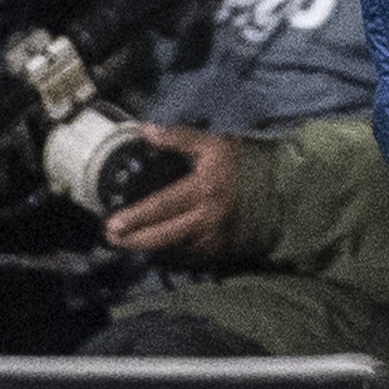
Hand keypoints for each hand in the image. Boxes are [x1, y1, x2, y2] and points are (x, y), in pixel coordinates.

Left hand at [103, 126, 243, 259]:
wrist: (278, 191)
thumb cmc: (239, 165)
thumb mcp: (212, 144)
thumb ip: (179, 138)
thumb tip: (147, 130)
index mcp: (203, 190)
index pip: (162, 206)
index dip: (136, 217)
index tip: (113, 223)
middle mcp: (207, 219)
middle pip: (164, 236)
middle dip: (134, 240)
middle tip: (111, 238)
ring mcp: (214, 239)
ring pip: (175, 250)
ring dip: (149, 249)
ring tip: (127, 243)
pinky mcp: (221, 252)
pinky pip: (190, 257)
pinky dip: (170, 255)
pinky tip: (155, 250)